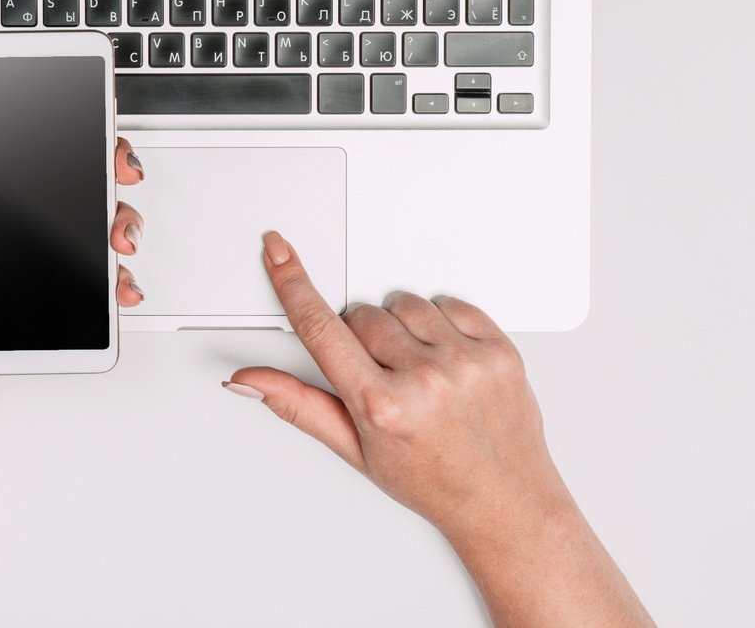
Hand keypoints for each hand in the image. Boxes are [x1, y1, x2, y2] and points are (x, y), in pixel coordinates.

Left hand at [0, 103, 146, 425]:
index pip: (30, 153)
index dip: (68, 133)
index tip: (93, 126)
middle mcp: (8, 227)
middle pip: (74, 186)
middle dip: (109, 174)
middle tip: (120, 177)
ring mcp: (32, 263)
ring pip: (92, 231)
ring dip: (119, 226)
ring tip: (118, 241)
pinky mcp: (47, 300)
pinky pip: (92, 286)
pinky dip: (116, 283)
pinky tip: (118, 286)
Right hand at [224, 233, 573, 548]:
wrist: (505, 503)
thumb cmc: (431, 480)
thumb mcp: (355, 449)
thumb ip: (298, 404)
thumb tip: (248, 382)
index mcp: (381, 406)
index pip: (320, 328)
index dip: (292, 282)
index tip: (278, 251)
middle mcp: (424, 380)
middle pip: (363, 315)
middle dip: (362, 338)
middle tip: (383, 377)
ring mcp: (466, 362)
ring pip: (404, 303)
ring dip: (402, 328)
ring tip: (419, 372)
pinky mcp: (499, 349)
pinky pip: (451, 303)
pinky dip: (442, 324)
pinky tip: (446, 360)